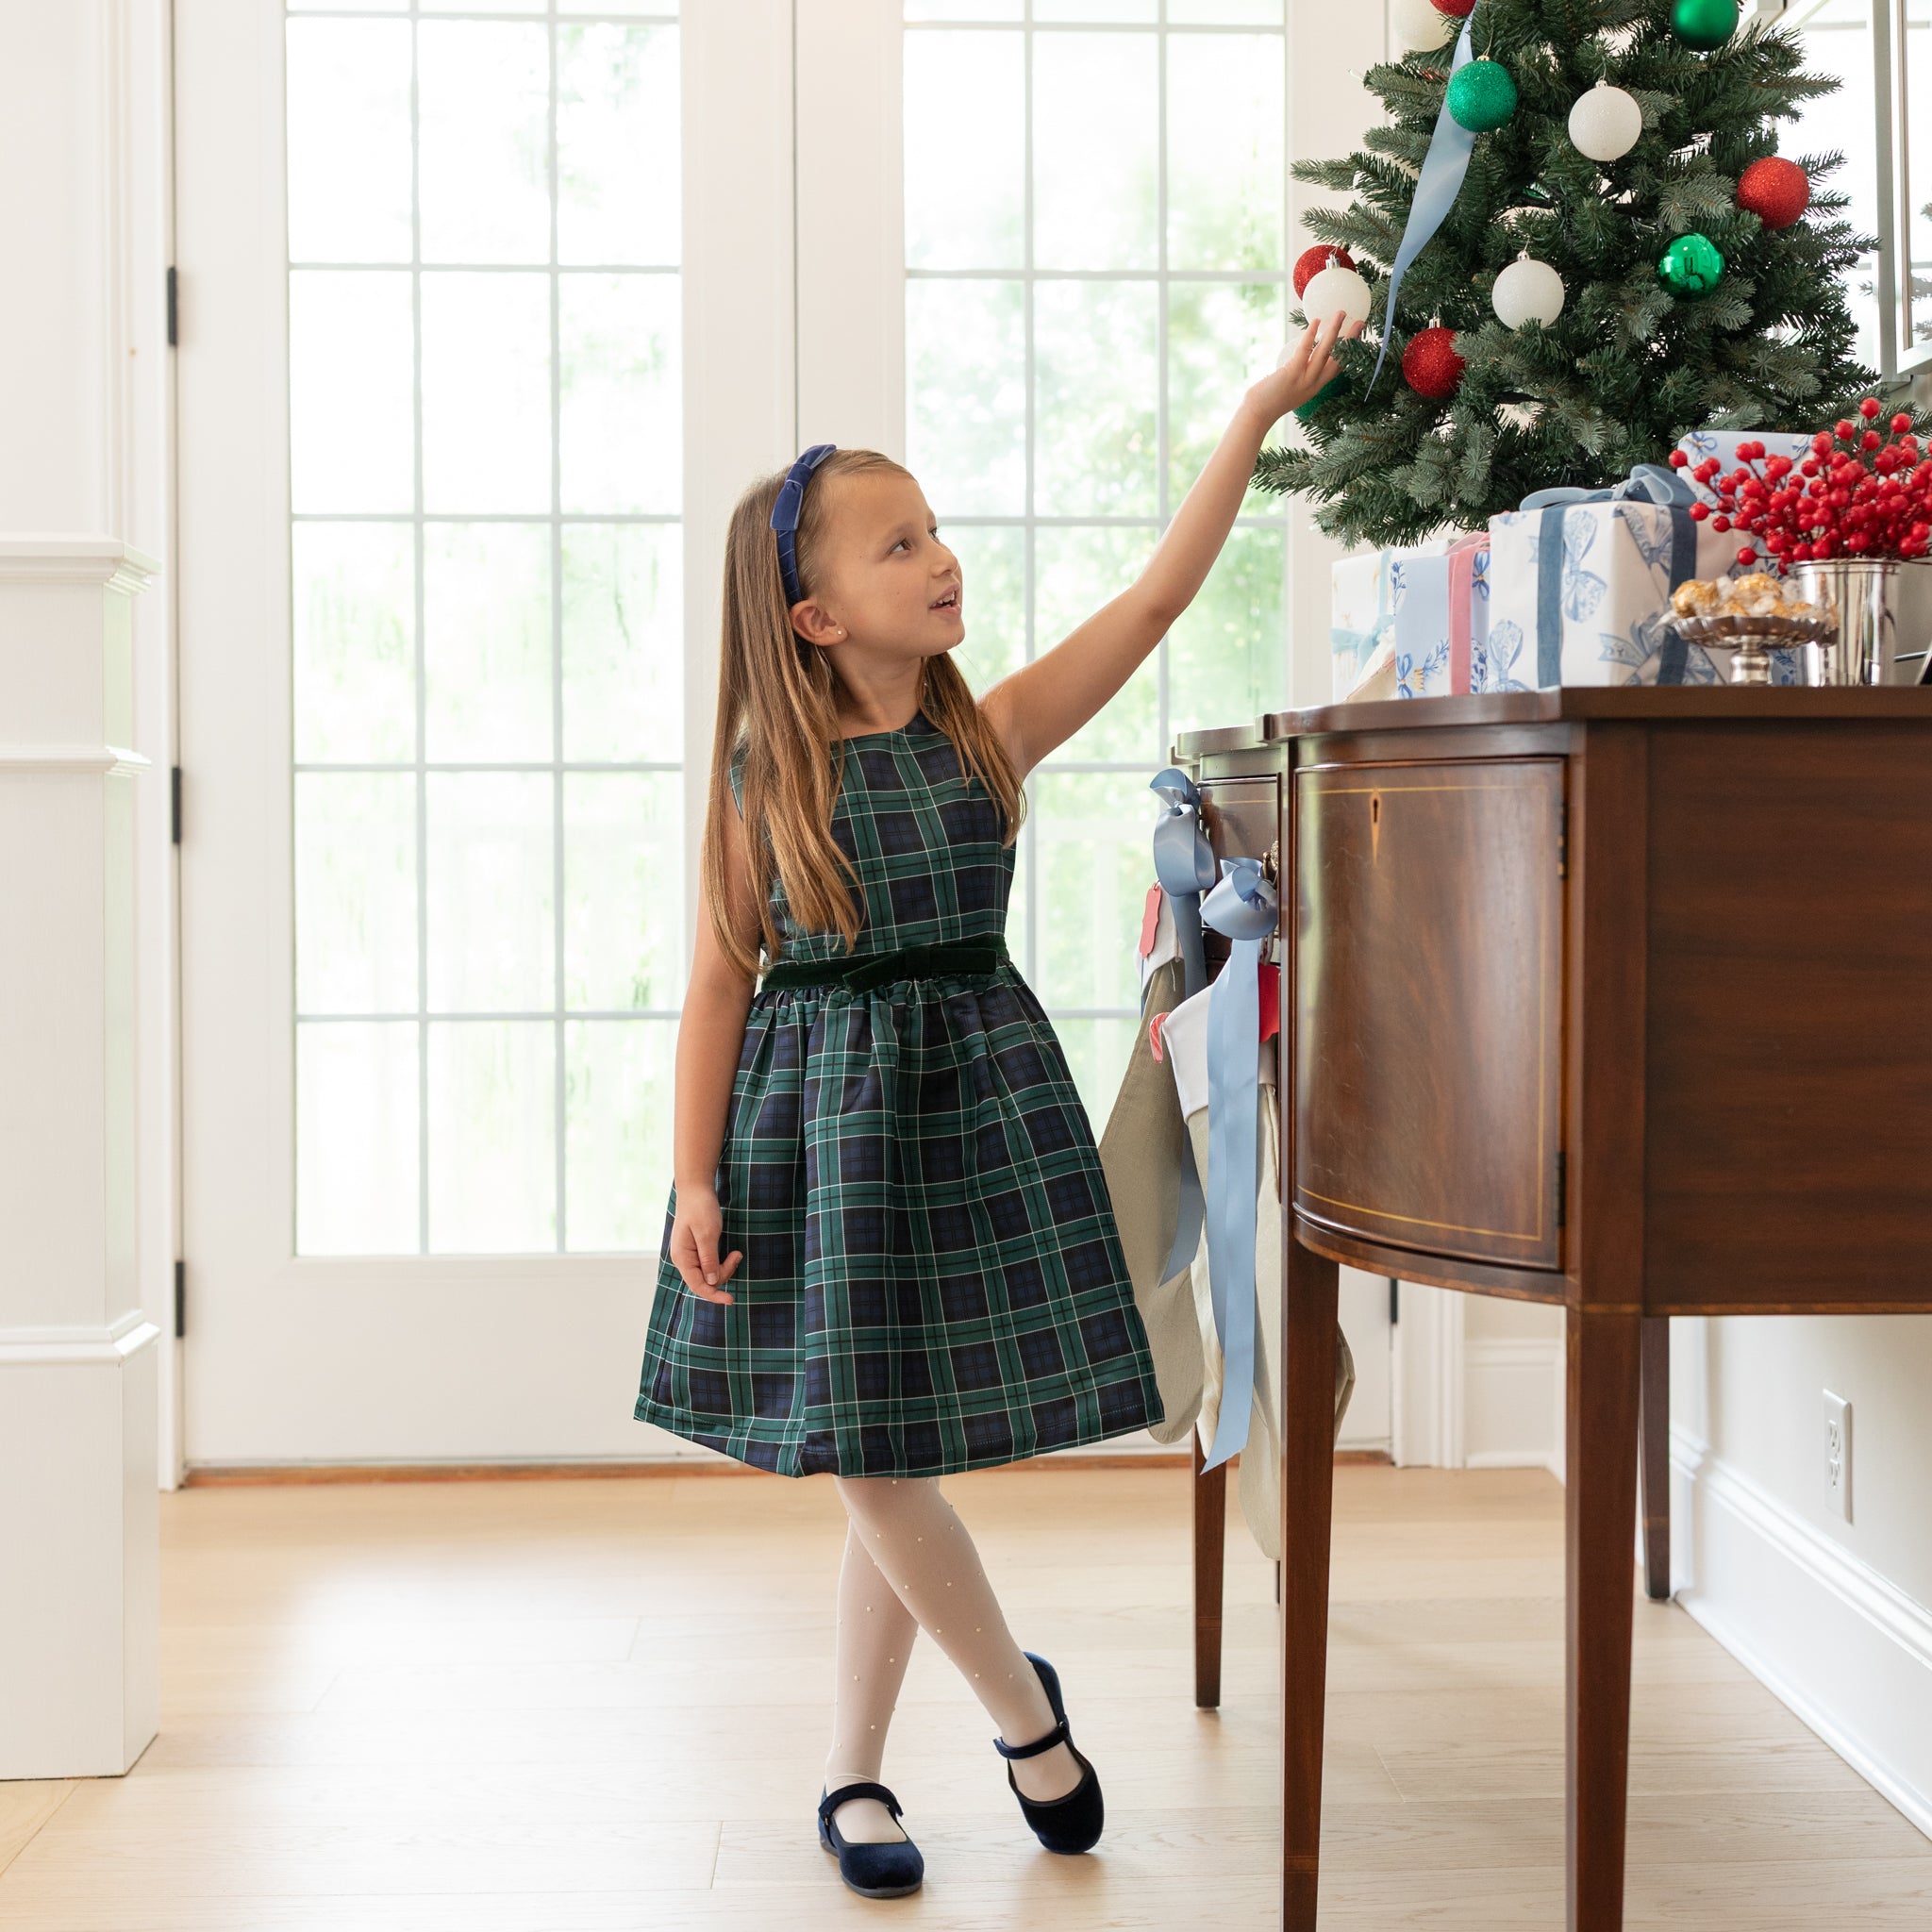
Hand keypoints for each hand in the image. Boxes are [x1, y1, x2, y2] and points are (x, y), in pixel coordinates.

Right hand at [668, 1184, 740, 1303]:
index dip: (714, 1295)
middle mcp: (683, 1259)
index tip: (731, 1300)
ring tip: (736, 1253)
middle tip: (737, 1256)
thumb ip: (709, 1259)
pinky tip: (731, 1253)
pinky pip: (710, 1265)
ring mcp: (689, 1255)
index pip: (697, 1285)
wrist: (696, 1189)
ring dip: (725, 1267)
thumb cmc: (700, 1208)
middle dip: (724, 1274)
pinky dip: (722, 1262)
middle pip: (705, 1281)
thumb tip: (712, 1282)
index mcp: (682, 1257)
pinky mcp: (697, 1250)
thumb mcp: (707, 1233)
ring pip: (709, 1274)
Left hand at [1242, 311, 1363, 425]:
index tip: (1358, 337)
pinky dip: (1311, 336)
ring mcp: (1304, 380)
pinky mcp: (1292, 374)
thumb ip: (1298, 376)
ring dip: (1334, 332)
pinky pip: (1304, 352)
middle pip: (1338, 359)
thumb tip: (1298, 360)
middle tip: (1361, 321)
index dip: (1350, 353)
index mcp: (1315, 387)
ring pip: (1324, 353)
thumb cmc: (1269, 400)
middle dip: (1351, 340)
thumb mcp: (1291, 389)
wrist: (1257, 414)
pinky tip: (1316, 322)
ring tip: (1341, 314)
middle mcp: (1314, 385)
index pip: (1338, 368)